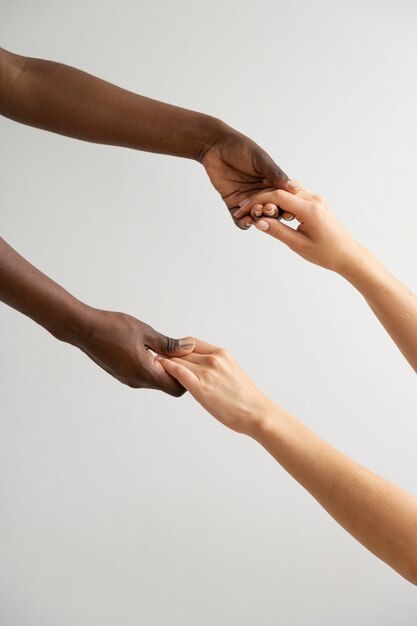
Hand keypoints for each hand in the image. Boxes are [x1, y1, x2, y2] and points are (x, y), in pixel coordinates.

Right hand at [74, 308, 194, 395]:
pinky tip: (151, 349)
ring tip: (167, 348)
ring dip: (164, 368)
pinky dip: (152, 366)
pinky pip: (144, 375)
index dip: (187, 377)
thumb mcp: (146, 332)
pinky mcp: (122, 374)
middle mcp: (137, 381)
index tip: (189, 360)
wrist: (83, 329)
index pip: (176, 388)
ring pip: (155, 380)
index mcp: (146, 373)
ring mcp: (128, 379)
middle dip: (177, 371)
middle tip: (181, 351)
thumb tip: (189, 348)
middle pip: (167, 385)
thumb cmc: (112, 328)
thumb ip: (169, 344)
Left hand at [157, 338, 269, 433]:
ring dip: (163, 361)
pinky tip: (157, 367)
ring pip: (177, 360)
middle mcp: (213, 359)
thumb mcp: (231, 372)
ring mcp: (206, 372)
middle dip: (167, 354)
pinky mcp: (200, 387)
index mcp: (221, 353)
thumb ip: (216, 367)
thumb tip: (202, 369)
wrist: (257, 413)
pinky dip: (165, 366)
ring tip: (151, 363)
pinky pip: (178, 371)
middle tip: (153, 358)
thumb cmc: (246, 399)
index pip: (191, 342)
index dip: (177, 348)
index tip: (168, 354)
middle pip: (182, 351)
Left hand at [201, 125, 291, 228]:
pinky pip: (240, 220)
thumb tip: (294, 188)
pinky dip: (244, 223)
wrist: (216, 145)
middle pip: (272, 211)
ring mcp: (248, 200)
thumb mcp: (261, 160)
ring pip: (257, 217)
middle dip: (271, 213)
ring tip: (255, 212)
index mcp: (273, 183)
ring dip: (258, 218)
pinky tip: (246, 221)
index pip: (284, 200)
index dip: (286, 206)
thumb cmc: (241, 147)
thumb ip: (276, 175)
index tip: (287, 209)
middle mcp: (262, 193)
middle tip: (268, 208)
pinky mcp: (233, 204)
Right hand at [242, 181, 360, 272]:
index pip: (278, 197)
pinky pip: (296, 194)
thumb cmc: (326, 253)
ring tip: (256, 206)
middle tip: (245, 207)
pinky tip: (272, 206)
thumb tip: (258, 222)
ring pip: (288, 189)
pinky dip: (282, 197)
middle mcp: (314, 200)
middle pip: (281, 189)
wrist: (347, 254)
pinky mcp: (317, 203)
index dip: (258, 200)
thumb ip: (277, 231)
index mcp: (309, 209)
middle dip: (261, 197)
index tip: (244, 208)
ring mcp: (316, 199)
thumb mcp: (298, 245)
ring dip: (271, 195)